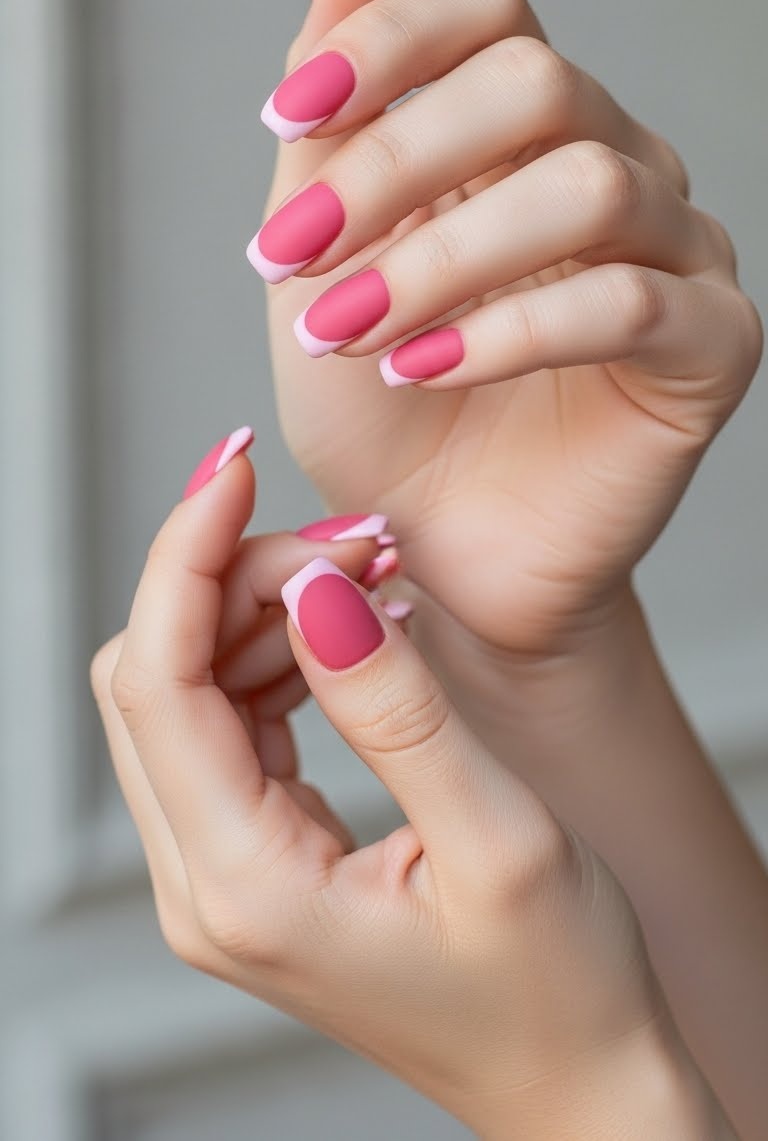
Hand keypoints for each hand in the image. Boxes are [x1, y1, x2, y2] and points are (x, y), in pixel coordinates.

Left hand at [90, 444, 729, 1137]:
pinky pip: (227, 726)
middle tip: (355, 541)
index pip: (158, 682)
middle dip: (234, 578)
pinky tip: (352, 630)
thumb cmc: (559, 987)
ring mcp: (219, 877)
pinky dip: (276, 657)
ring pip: (184, 692)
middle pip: (154, 675)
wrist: (575, 1084)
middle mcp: (203, 887)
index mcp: (245, 888)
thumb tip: (320, 587)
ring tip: (371, 574)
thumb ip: (396, 707)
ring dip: (261, 611)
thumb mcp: (498, 836)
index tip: (237, 466)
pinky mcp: (254, 859)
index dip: (188, 554)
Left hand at [255, 0, 761, 702]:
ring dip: (440, 258)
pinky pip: (628, 301)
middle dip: (396, 168)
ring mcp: (674, 249)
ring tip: (354, 330)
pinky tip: (428, 368)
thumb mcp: (322, 255)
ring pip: (582, 187)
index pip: (487, 6)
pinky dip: (510, 330)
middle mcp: (611, 163)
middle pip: (535, 82)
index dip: (387, 42)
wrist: (437, 551)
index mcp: (521, 129)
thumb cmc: (382, 411)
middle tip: (299, 258)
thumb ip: (335, 110)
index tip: (287, 120)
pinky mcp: (709, 344)